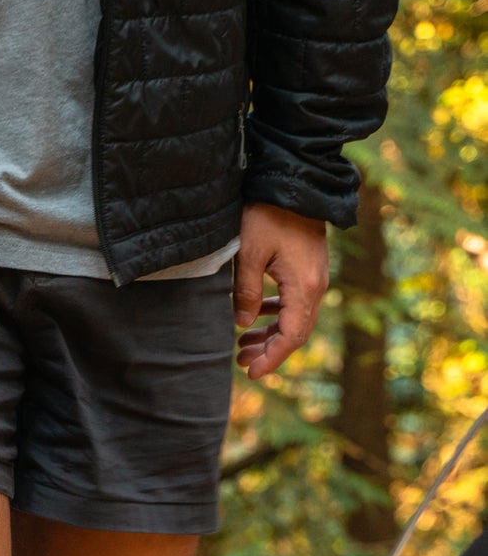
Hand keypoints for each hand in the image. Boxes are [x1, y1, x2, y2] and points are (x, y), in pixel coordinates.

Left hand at [232, 202, 328, 379]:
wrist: (293, 182)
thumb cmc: (267, 215)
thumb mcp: (248, 255)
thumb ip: (246, 293)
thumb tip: (244, 325)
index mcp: (304, 287)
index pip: (291, 337)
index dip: (272, 358)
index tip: (251, 374)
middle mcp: (316, 285)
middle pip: (295, 332)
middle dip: (269, 351)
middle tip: (240, 362)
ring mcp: (315, 276)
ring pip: (295, 318)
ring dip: (270, 334)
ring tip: (242, 345)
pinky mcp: (308, 267)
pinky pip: (295, 301)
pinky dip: (276, 315)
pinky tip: (255, 319)